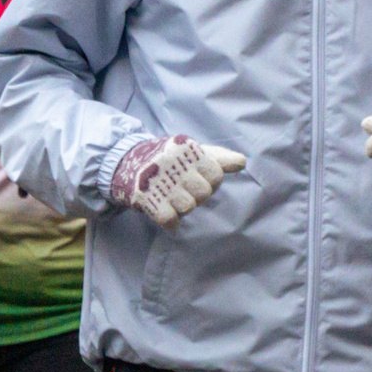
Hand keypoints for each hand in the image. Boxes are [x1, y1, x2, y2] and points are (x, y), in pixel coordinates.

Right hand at [108, 135, 246, 226]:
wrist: (129, 163)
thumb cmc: (172, 160)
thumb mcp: (195, 152)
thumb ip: (220, 158)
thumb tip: (242, 162)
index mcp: (188, 150)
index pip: (217, 176)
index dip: (210, 180)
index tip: (197, 176)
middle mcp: (173, 163)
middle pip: (204, 193)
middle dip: (196, 194)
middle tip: (183, 187)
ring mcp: (159, 182)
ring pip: (188, 207)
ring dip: (182, 206)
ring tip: (172, 196)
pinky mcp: (147, 199)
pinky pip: (171, 221)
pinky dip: (171, 220)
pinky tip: (165, 208)